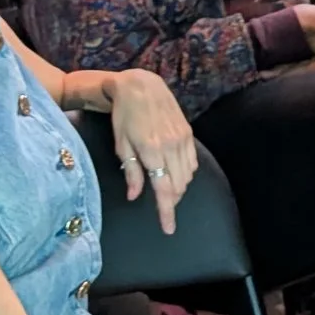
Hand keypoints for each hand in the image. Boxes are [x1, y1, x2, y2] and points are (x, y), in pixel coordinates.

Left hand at [99, 68, 197, 233]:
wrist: (140, 86)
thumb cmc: (124, 116)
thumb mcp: (121, 145)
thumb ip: (131, 172)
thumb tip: (135, 196)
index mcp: (151, 151)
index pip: (164, 190)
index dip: (167, 212)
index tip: (169, 228)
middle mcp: (171, 146)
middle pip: (178, 186)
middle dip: (172, 201)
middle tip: (162, 207)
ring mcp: (182, 139)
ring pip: (187, 176)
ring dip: (178, 187)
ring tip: (166, 188)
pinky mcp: (188, 133)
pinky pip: (193, 162)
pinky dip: (186, 173)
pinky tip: (175, 172)